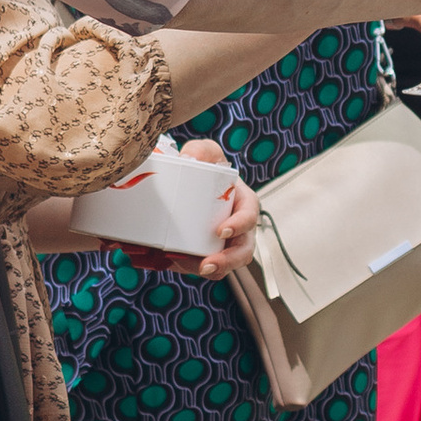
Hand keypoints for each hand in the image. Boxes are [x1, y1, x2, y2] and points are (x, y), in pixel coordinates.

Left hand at [183, 141, 260, 275]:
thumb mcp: (205, 153)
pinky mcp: (205, 254)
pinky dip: (186, 267)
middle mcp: (239, 228)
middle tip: (207, 265)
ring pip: (223, 266)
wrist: (185, 184)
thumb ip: (201, 150)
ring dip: (206, 270)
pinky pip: (200, 266)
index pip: (251, 215)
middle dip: (228, 262)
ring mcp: (223, 245)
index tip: (221, 230)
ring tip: (182, 266)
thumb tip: (189, 158)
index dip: (241, 225)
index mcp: (243, 203)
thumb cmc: (204, 169)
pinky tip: (170, 262)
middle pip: (243, 251)